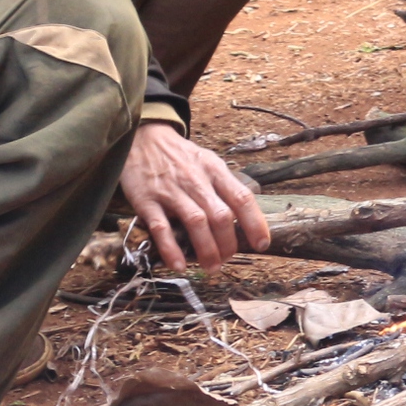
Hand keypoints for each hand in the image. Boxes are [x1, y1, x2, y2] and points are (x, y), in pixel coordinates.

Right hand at [119, 122, 269, 271]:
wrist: (143, 138)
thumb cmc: (181, 156)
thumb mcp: (208, 162)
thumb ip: (224, 186)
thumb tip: (244, 218)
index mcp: (214, 170)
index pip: (241, 197)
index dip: (255, 223)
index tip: (262, 244)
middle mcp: (195, 180)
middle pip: (220, 215)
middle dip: (228, 244)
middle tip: (227, 259)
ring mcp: (171, 191)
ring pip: (195, 222)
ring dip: (206, 250)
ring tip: (212, 267)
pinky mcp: (147, 201)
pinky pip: (161, 228)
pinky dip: (171, 249)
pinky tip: (179, 265)